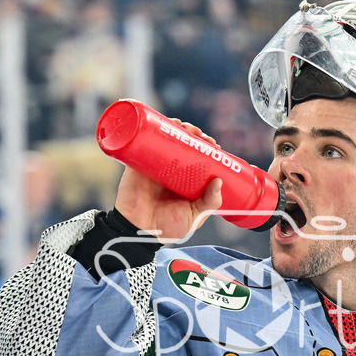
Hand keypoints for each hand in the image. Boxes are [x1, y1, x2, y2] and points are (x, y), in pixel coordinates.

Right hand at [112, 120, 223, 240]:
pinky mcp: (137, 164)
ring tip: (186, 127)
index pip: (196, 157)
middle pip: (181, 144)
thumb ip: (209, 202)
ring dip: (176, 127)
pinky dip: (152, 129)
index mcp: (184, 180)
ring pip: (165, 139)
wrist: (141, 233)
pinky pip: (142, 142)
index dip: (205, 147)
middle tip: (200, 135)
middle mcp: (169, 170)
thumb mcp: (195, 216)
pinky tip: (163, 122)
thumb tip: (219, 182)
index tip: (214, 145)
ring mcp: (153, 165)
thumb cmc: (168, 228)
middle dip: (193, 134)